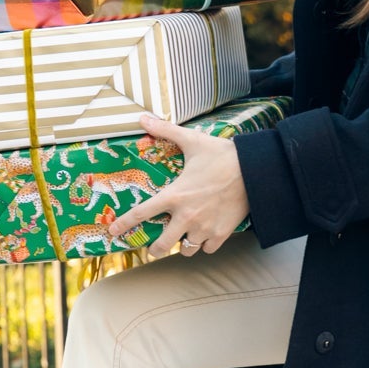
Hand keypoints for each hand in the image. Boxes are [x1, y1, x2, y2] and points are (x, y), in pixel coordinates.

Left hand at [113, 113, 249, 256]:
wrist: (255, 170)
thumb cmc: (222, 155)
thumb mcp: (192, 140)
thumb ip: (165, 130)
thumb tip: (143, 117)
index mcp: (174, 195)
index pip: (141, 213)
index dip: (124, 224)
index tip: (113, 232)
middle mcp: (186, 216)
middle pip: (162, 245)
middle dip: (155, 248)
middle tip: (155, 245)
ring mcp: (205, 228)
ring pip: (186, 250)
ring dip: (183, 245)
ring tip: (184, 237)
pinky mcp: (222, 234)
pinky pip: (207, 249)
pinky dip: (205, 245)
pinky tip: (206, 235)